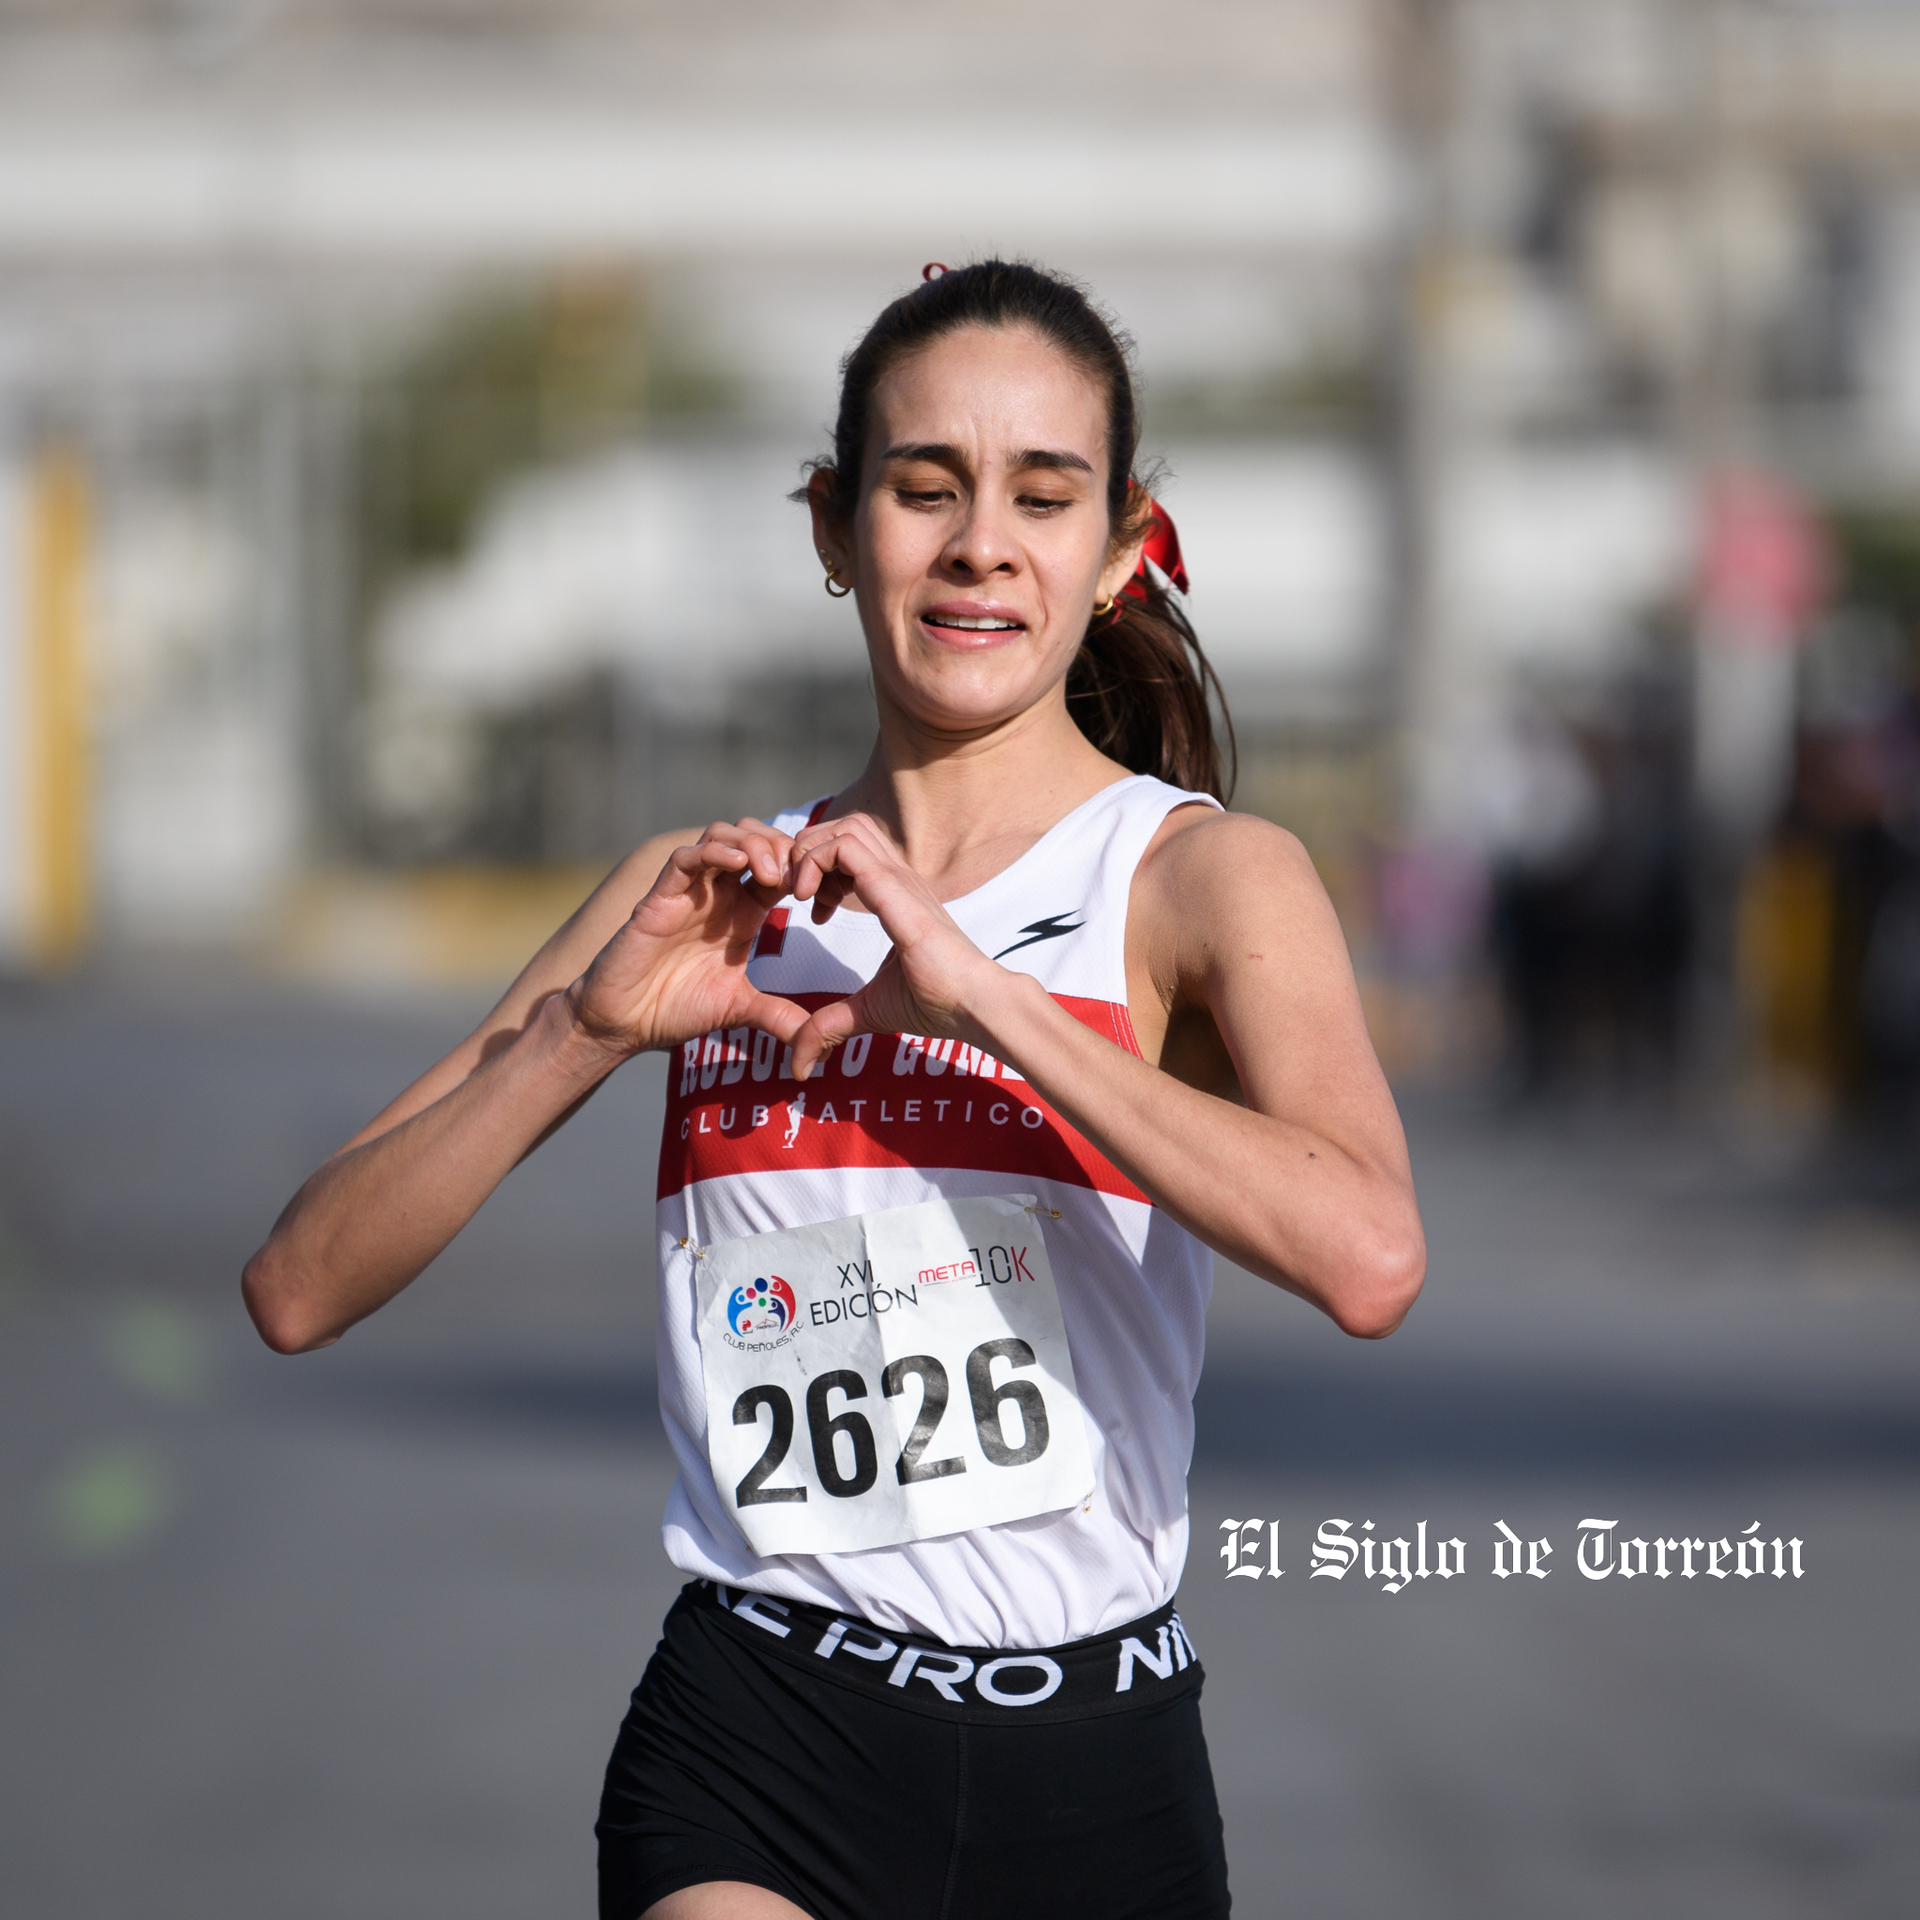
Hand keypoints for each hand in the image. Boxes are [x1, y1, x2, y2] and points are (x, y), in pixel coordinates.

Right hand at [566, 821, 811, 1058]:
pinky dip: (712, 850)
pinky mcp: (660, 897)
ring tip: (769, 871)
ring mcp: (689, 892)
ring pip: (722, 835)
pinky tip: (736, 863)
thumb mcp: (739, 1010)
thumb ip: (779, 1018)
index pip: (781, 867)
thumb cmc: (675, 1009)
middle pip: (756, 839)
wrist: (624, 1023)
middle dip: (782, 847)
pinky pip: (684, 858)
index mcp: (743, 913)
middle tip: (798, 875)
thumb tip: (817, 1045)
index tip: (824, 891)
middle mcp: (719, 895)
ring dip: (752, 843)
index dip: (805, 870)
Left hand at [782, 813, 1004, 1077]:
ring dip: (809, 852)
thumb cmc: (937, 1003)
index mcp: (895, 895)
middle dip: (809, 851)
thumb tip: (798, 1064)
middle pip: (845, 826)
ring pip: (844, 827)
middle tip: (796, 895)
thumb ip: (830, 1026)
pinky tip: (808, 902)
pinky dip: (814, 862)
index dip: (820, 870)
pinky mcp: (894, 889)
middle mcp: (897, 878)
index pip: (851, 850)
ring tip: (800, 893)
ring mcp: (897, 878)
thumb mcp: (868, 1011)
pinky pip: (845, 848)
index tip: (811, 911)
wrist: (974, 1005)